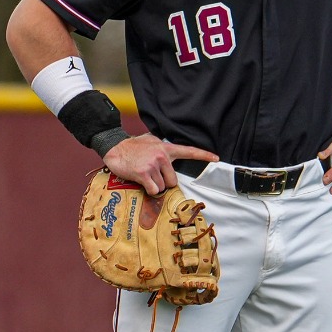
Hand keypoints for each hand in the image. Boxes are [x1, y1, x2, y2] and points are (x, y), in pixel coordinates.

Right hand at [102, 134, 219, 221]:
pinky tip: (141, 182)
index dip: (204, 156)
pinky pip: (153, 190)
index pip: (189, 151)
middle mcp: (162, 156)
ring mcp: (153, 165)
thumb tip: (169, 154)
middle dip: (164, 183)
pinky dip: (148, 191)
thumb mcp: (150, 141)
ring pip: (162, 187)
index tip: (216, 159)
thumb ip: (162, 148)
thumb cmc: (132, 147)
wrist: (114, 148)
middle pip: (173, 181)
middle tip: (152, 176)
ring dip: (153, 186)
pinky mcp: (143, 173)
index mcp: (166, 148)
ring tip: (144, 176)